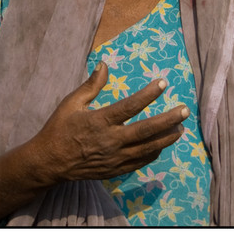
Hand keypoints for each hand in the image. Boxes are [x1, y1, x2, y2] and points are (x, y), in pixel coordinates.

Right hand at [30, 62, 189, 183]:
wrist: (49, 162)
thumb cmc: (59, 128)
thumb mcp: (71, 103)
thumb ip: (91, 85)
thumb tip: (104, 65)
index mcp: (99, 121)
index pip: (130, 106)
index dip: (148, 94)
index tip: (163, 83)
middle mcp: (110, 141)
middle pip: (146, 130)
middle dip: (168, 120)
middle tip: (184, 111)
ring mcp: (114, 158)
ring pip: (147, 149)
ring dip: (166, 138)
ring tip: (180, 128)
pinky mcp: (115, 170)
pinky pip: (139, 161)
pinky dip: (153, 153)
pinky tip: (162, 145)